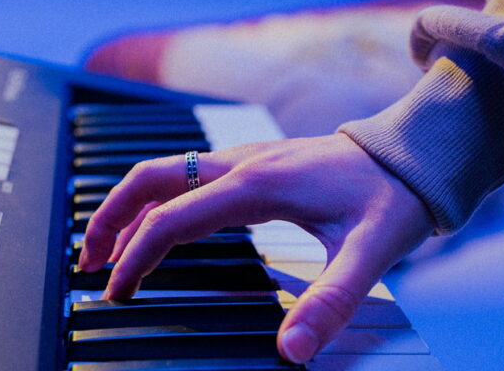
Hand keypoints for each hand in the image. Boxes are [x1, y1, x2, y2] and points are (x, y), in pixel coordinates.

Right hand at [78, 133, 433, 362]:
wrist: (414, 152)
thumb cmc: (393, 196)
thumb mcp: (369, 253)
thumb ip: (330, 303)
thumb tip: (292, 351)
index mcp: (256, 184)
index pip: (171, 219)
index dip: (137, 259)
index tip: (119, 293)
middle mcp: (241, 163)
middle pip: (149, 178)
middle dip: (110, 217)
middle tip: (89, 262)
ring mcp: (245, 157)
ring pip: (165, 170)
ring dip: (128, 203)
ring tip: (110, 246)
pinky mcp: (254, 161)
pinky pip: (188, 173)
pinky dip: (157, 197)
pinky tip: (162, 224)